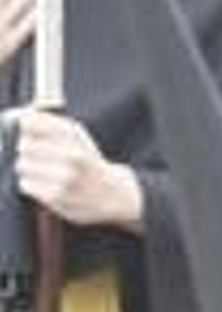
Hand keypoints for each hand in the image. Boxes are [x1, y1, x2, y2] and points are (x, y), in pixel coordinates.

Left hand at [15, 108, 143, 228]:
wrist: (113, 195)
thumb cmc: (88, 161)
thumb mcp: (76, 134)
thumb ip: (46, 121)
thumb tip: (17, 116)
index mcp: (75, 134)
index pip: (29, 122)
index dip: (27, 128)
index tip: (34, 134)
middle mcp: (71, 153)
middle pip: (23, 145)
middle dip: (27, 151)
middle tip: (39, 157)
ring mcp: (64, 176)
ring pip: (22, 165)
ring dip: (28, 169)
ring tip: (44, 173)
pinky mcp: (56, 196)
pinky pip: (25, 184)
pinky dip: (31, 185)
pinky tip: (46, 185)